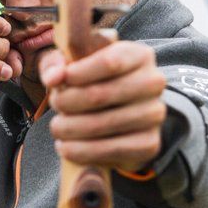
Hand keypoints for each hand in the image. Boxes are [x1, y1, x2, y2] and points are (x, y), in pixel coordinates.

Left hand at [39, 41, 166, 170]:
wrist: (114, 110)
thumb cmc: (88, 81)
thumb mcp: (70, 64)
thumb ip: (56, 64)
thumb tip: (53, 78)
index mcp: (138, 55)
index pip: (109, 63)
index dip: (77, 74)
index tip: (55, 83)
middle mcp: (153, 83)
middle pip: (100, 95)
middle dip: (66, 102)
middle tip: (55, 105)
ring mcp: (154, 114)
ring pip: (102, 125)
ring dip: (70, 128)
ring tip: (58, 127)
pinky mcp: (150, 143)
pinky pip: (111, 150)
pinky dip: (82, 151)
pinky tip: (67, 146)